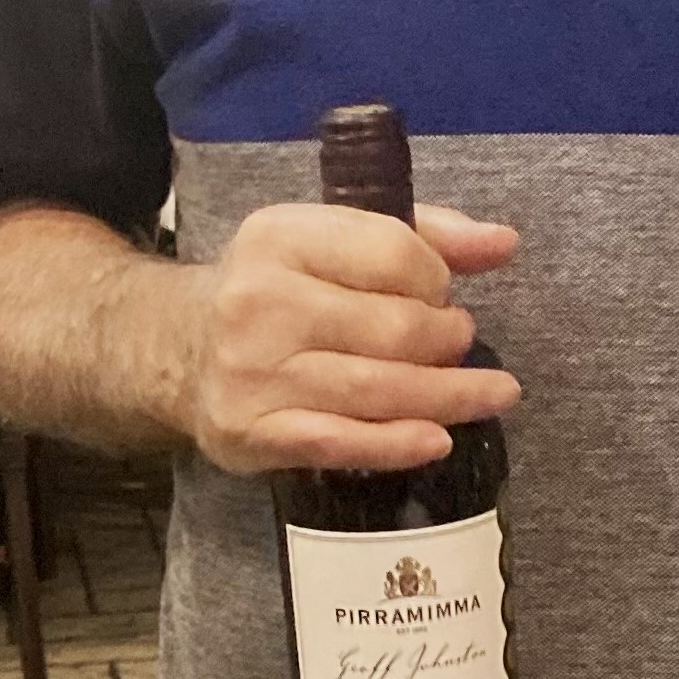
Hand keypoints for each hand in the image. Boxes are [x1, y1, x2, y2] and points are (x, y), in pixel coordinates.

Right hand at [188, 200, 519, 474]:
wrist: (174, 348)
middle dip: (447, 340)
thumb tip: (503, 243)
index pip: (394, 254)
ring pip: (377, 388)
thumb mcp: (330, 242)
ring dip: (448, 396)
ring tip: (488, 394)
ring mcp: (251, 371)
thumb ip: (422, 235)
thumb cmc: (273, 291)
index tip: (442, 296)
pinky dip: (395, 443)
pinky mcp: (249, 431)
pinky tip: (437, 439)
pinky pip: (339, 441)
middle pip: (394, 328)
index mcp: (280, 236)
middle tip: (460, 345)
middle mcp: (258, 300)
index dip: (438, 280)